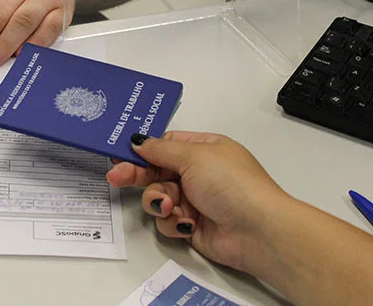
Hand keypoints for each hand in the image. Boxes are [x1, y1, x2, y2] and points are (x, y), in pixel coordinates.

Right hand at [106, 131, 290, 272]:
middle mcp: (199, 173)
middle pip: (157, 171)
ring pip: (158, 198)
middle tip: (116, 178)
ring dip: (160, 202)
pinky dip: (173, 222)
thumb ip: (161, 149)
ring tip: (172, 207)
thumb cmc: (231, 185)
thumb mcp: (194, 156)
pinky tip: (187, 224)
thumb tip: (138, 141)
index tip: (120, 155)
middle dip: (138, 176)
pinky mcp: (191, 225)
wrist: (256, 231)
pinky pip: (167, 221)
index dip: (143, 150)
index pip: (166, 145)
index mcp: (204, 149)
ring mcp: (195, 200)